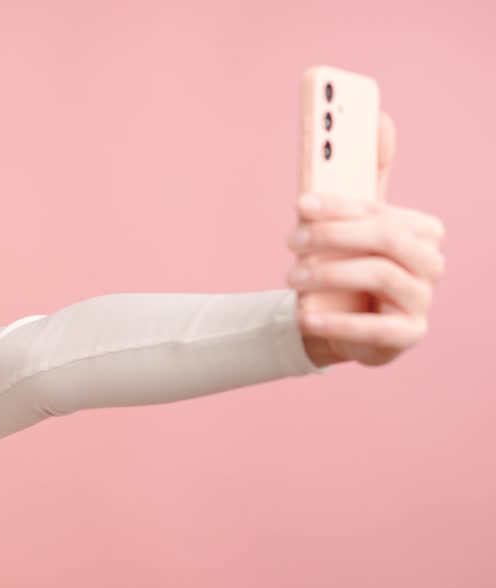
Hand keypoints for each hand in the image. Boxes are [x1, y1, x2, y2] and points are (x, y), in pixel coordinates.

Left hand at [286, 111, 446, 367]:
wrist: (336, 322)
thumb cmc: (345, 264)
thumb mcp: (351, 222)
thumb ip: (364, 176)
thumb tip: (381, 118)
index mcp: (419, 229)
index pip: (381, 210)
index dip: (340, 206)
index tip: (301, 204)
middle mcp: (429, 262)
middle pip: (386, 238)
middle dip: (334, 237)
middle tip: (292, 242)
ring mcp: (422, 300)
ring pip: (381, 276)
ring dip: (330, 274)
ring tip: (292, 279)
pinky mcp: (408, 335)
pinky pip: (377, 327)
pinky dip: (338, 321)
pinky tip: (306, 317)